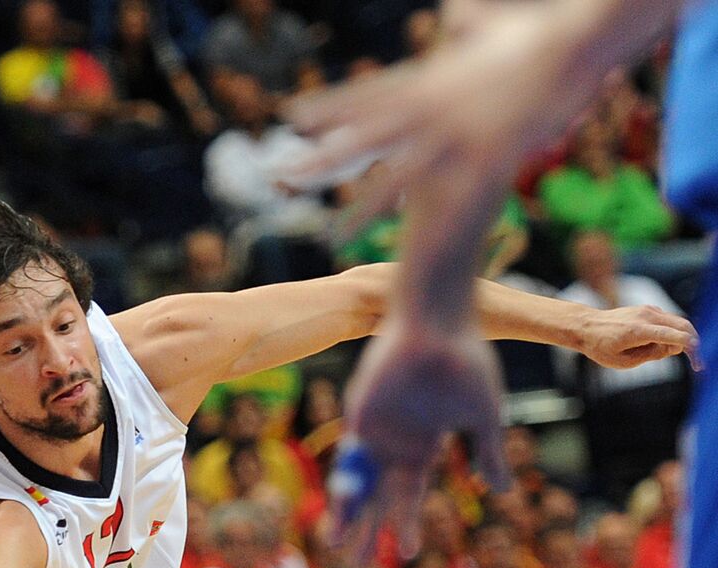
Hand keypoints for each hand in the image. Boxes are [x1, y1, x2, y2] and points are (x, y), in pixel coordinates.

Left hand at [286, 1, 600, 234]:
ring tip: (332, 238)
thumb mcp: (493, 22)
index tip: (291, 118)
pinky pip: (451, 201)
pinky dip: (427, 227)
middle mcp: (430, 108)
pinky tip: (407, 250)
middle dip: (322, 161)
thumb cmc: (544, 28)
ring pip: (396, 181)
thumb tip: (454, 4)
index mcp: (427, 78)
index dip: (327, 109)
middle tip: (281, 177)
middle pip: (363, 139)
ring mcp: (456, 134)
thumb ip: (467, 19)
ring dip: (363, 212)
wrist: (578, 40)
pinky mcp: (487, 157)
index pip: (365, 95)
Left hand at [329, 320, 508, 559]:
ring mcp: (376, 429)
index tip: (406, 554)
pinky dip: (347, 484)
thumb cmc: (466, 361)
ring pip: (359, 484)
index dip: (407, 524)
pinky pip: (350, 457)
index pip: (411, 494)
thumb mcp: (483, 415)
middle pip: (379, 498)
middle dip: (370, 531)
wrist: (440, 320)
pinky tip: (341, 509)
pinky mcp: (360, 414)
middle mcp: (396, 442)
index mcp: (423, 444)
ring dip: (349, 516)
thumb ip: (488, 454)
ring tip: (337, 548)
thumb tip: (501, 492)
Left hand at [578, 305, 700, 370]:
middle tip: (692, 361)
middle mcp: (646, 316)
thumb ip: (650, 356)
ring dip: (680, 338)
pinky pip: (668, 321)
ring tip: (655, 351)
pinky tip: (652, 344)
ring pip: (678, 322)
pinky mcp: (648, 309)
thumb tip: (673, 347)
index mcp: (638, 331)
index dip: (690, 349)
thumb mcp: (623, 362)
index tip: (697, 364)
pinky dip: (671, 333)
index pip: (674, 336)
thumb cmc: (600, 347)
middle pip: (683, 325)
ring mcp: (648, 310)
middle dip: (692, 343)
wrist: (586, 326)